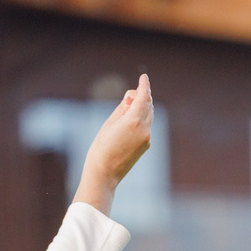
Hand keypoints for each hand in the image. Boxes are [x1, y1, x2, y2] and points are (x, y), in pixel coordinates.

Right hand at [76, 74, 153, 215]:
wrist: (104, 173)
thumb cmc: (101, 147)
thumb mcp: (110, 122)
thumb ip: (123, 108)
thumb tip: (132, 98)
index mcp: (134, 120)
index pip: (144, 96)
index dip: (144, 85)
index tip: (144, 77)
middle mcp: (145, 129)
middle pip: (148, 105)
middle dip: (141, 97)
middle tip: (129, 96)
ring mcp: (147, 138)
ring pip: (148, 116)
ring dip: (141, 108)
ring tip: (126, 110)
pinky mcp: (146, 145)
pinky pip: (146, 127)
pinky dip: (140, 120)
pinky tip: (128, 124)